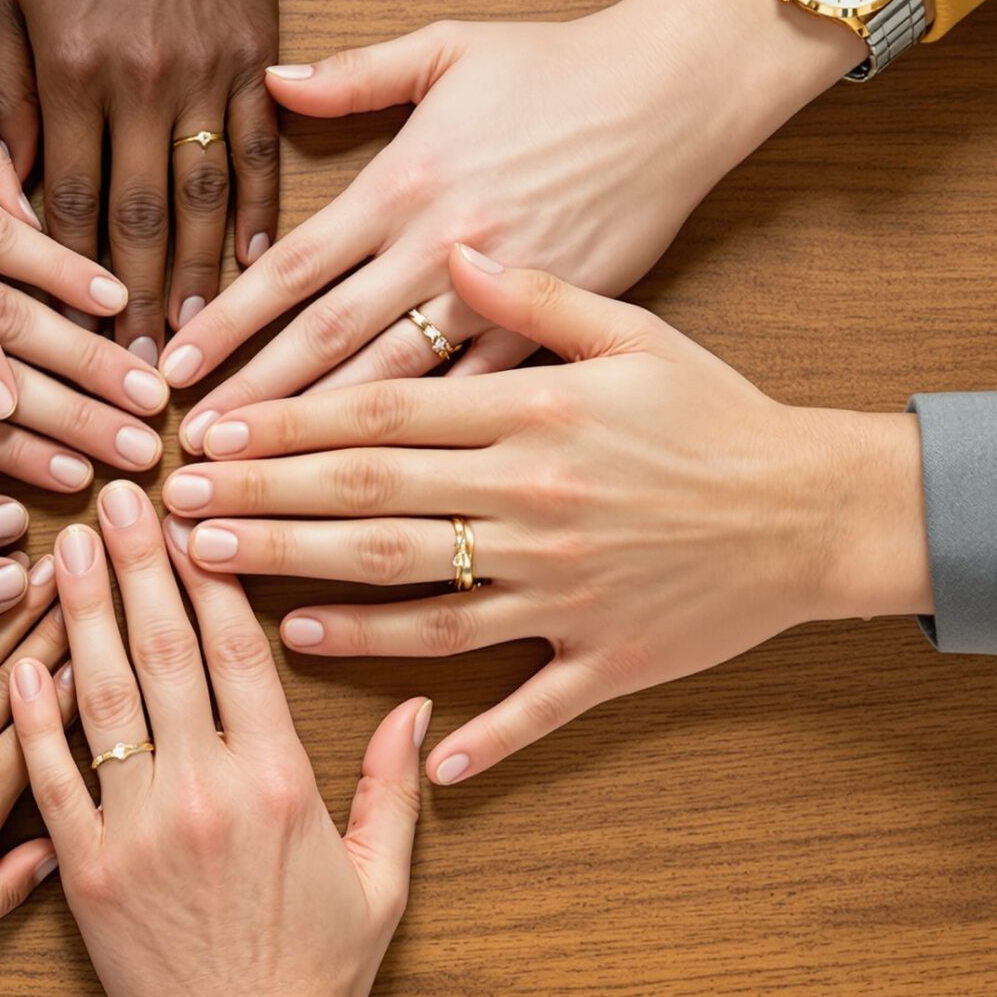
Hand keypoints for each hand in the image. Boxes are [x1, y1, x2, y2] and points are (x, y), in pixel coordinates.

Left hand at [0, 0, 277, 356]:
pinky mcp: (257, 53)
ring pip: (201, 199)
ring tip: (194, 347)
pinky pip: (259, 151)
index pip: (59, 208)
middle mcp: (139, 81)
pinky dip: (257, 214)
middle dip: (131, 312)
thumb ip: (3, 101)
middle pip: (135, 223)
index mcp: (68, 71)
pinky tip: (255, 268)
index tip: (60, 350)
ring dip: (197, 282)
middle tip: (132, 385)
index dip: (58, 291)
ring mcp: (205, 69)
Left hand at [10, 479, 426, 996]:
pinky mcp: (84, 872)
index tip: (190, 514)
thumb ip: (392, 784)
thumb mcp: (382, 877)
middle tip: (116, 494)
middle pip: (166, 651)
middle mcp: (206, 792)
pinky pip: (53, 778)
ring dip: (80, 614)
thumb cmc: (320, 973)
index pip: (240, 648)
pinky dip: (34, 715)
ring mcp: (138, 830)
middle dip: (138, 563)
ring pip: (103, 699)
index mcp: (280, 781)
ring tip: (64, 546)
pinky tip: (22, 656)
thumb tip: (417, 704)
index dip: (211, 571)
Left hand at [161, 0, 862, 450]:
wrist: (684, 91)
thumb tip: (270, 80)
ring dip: (322, 447)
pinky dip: (430, 456)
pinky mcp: (558, 338)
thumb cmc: (567, 64)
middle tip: (191, 457)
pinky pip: (480, 408)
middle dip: (256, 405)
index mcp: (410, 182)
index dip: (230, 320)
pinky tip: (380, 506)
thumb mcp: (452, 43)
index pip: (296, 267)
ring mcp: (505, 303)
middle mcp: (446, 251)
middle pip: (331, 343)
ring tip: (258, 496)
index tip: (174, 368)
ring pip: (396, 393)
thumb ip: (356, 74)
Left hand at [165, 248, 929, 784]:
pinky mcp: (609, 660)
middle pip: (374, 501)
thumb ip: (532, 294)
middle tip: (176, 511)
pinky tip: (406, 746)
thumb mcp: (633, 328)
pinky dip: (474, 735)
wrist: (820, 508)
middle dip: (263, 506)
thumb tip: (449, 250)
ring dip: (316, 595)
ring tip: (229, 590)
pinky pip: (529, 705)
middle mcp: (538, 502)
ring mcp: (568, 589)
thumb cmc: (716, 412)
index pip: (381, 414)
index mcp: (535, 415)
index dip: (284, 422)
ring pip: (421, 599)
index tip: (209, 429)